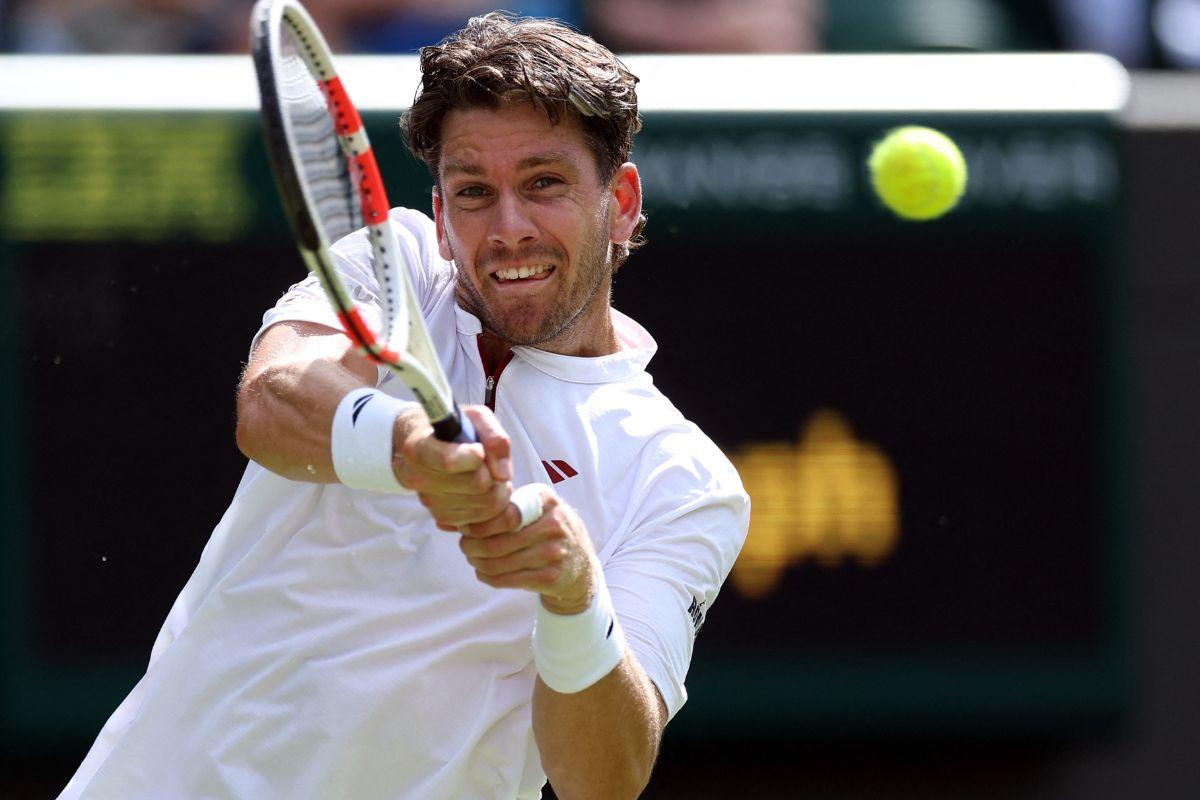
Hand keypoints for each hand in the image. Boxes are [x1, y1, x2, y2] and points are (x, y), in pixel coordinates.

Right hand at [395, 405, 512, 530]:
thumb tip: (502, 475)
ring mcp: (428, 501)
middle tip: (493, 467)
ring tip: (489, 477)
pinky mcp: (440, 518)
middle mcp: (417, 477)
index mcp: (419, 447)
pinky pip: (478, 521)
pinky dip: (488, 508)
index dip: (475, 459)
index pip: (449, 462)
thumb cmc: (453, 428)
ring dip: (495, 493)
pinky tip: (482, 492)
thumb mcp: (475, 417)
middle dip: (494, 476)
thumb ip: (494, 437)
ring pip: (481, 507)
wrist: (426, 445)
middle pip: (476, 486)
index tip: (479, 450)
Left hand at [458, 486, 597, 613]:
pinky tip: (484, 572)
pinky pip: (507, 580)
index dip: (479, 524)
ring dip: (478, 562)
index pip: (503, 513)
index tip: (467, 528)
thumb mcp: (530, 508)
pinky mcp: (550, 577)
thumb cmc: (544, 529)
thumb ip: (494, 509)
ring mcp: (554, 552)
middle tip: (465, 546)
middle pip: (497, 541)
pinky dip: (489, 577)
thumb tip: (443, 520)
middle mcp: (554, 523)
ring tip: (473, 558)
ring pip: (499, 563)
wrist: (579, 562)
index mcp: (545, 499)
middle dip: (472, 546)